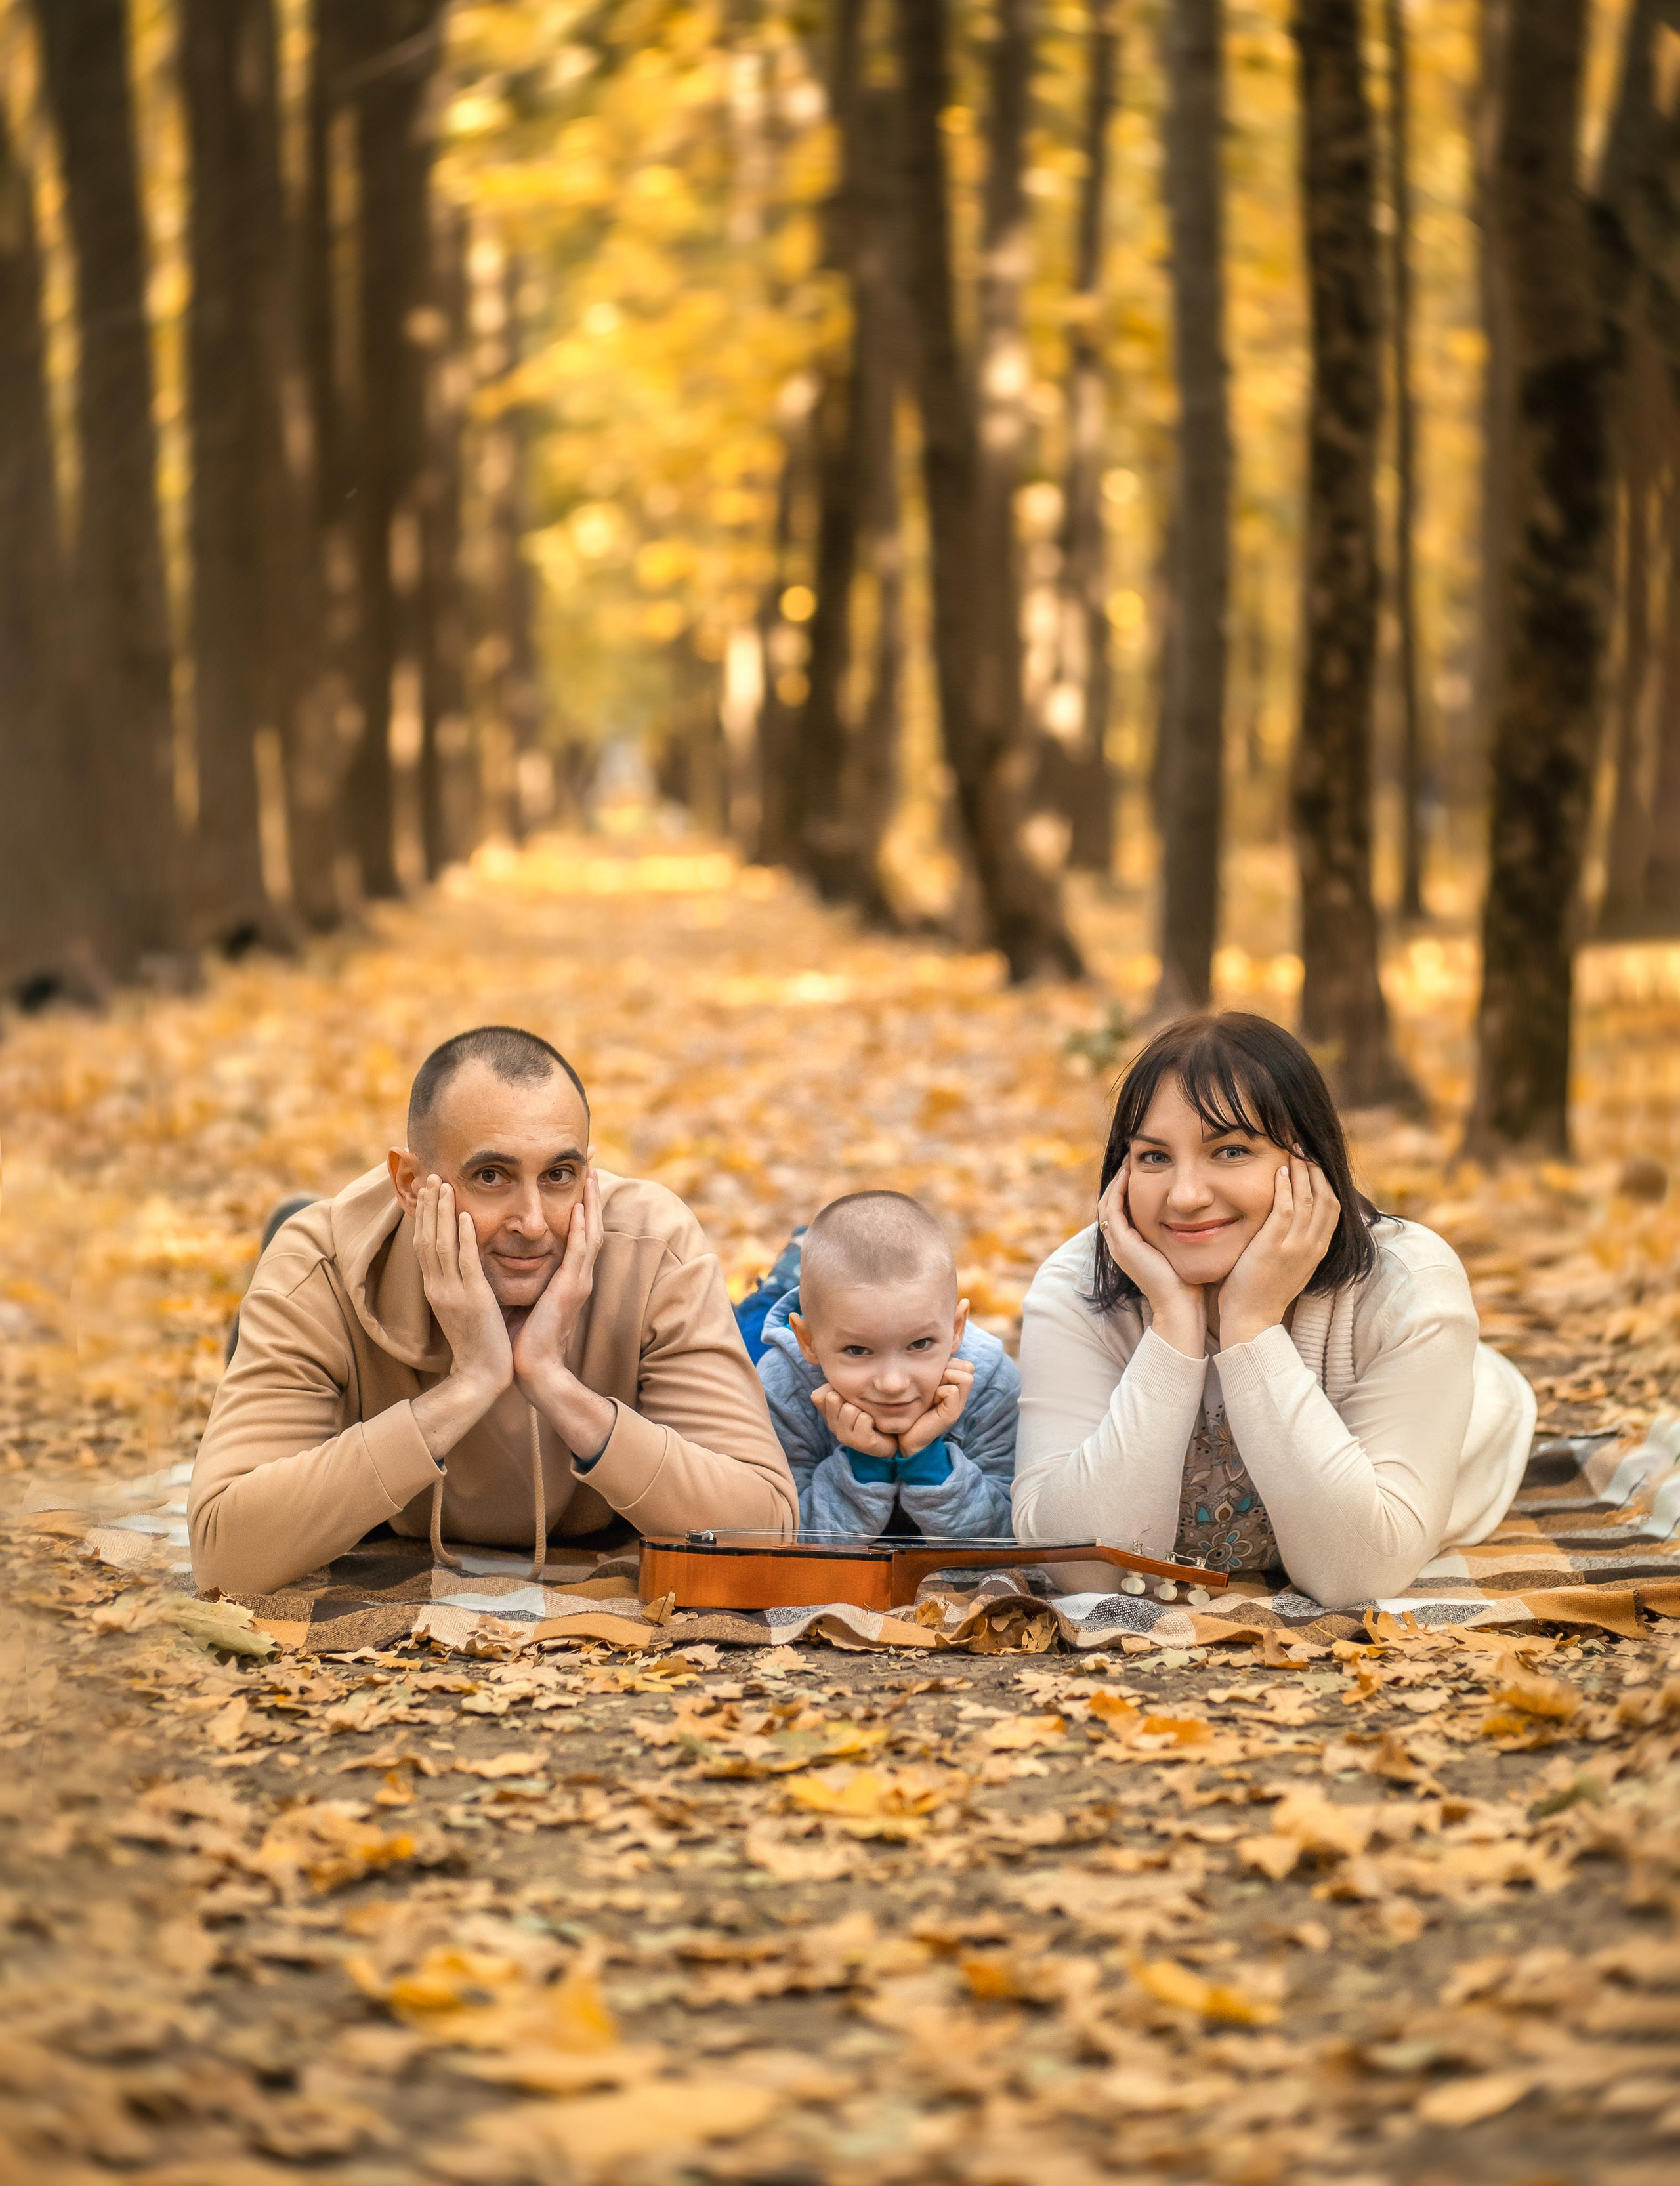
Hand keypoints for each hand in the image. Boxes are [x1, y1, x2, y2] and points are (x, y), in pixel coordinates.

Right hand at [415, 1175, 512, 1399]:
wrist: (480, 1375)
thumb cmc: (478, 1341)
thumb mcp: (462, 1306)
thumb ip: (459, 1282)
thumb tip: (463, 1259)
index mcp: (435, 1288)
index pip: (424, 1245)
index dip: (424, 1216)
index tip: (426, 1191)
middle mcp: (437, 1287)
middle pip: (427, 1238)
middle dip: (428, 1206)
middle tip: (430, 1176)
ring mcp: (452, 1293)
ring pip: (442, 1245)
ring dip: (442, 1213)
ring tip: (444, 1185)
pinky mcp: (472, 1299)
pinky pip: (465, 1262)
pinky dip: (464, 1237)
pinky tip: (465, 1216)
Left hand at [512, 1169, 603, 1401]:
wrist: (533, 1371)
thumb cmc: (523, 1339)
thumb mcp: (523, 1297)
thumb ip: (522, 1275)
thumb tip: (501, 1255)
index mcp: (567, 1277)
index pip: (578, 1231)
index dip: (581, 1202)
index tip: (578, 1175)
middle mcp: (578, 1275)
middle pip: (591, 1224)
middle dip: (593, 1193)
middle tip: (594, 1161)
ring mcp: (578, 1282)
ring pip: (590, 1233)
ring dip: (591, 1203)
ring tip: (591, 1174)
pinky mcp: (570, 1291)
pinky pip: (579, 1253)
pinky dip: (582, 1230)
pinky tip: (580, 1209)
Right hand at [810, 1385, 896, 1458]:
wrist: (891, 1434)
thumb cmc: (870, 1408)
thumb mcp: (851, 1393)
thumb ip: (838, 1386)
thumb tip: (832, 1392)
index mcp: (828, 1412)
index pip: (818, 1396)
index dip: (835, 1389)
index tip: (848, 1396)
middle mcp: (832, 1426)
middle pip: (832, 1398)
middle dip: (850, 1398)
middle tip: (861, 1406)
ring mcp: (845, 1437)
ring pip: (849, 1409)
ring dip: (863, 1409)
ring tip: (870, 1416)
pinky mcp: (861, 1443)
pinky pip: (864, 1419)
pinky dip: (872, 1419)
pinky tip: (875, 1425)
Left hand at [897, 1355, 973, 1455]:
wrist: (907, 1437)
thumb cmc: (913, 1409)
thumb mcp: (924, 1386)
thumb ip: (935, 1373)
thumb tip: (940, 1358)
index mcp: (955, 1388)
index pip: (965, 1364)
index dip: (950, 1363)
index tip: (933, 1374)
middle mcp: (960, 1396)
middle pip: (968, 1367)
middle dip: (949, 1367)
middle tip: (933, 1381)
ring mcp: (958, 1406)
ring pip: (965, 1377)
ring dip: (946, 1377)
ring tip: (933, 1390)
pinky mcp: (951, 1415)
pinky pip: (952, 1391)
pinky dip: (940, 1390)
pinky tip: (931, 1399)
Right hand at [1097, 1157, 1205, 1356]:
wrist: (1182, 1309)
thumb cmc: (1191, 1283)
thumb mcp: (1185, 1250)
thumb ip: (1185, 1232)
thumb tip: (1204, 1212)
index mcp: (1133, 1246)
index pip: (1123, 1209)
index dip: (1129, 1186)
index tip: (1144, 1165)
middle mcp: (1121, 1245)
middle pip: (1111, 1202)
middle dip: (1119, 1178)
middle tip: (1131, 1155)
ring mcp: (1118, 1245)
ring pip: (1107, 1202)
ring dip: (1116, 1178)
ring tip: (1129, 1157)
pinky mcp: (1123, 1244)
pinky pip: (1112, 1209)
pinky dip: (1118, 1188)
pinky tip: (1130, 1172)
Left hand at [1216, 1154, 1339, 1348]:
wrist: (1252, 1320)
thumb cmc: (1264, 1291)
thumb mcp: (1290, 1264)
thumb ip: (1295, 1242)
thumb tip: (1292, 1219)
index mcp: (1318, 1250)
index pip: (1332, 1207)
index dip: (1325, 1181)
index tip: (1313, 1161)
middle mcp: (1313, 1247)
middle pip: (1325, 1198)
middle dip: (1316, 1169)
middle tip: (1303, 1147)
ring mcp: (1295, 1247)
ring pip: (1308, 1200)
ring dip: (1302, 1171)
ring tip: (1292, 1151)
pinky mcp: (1274, 1247)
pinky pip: (1285, 1209)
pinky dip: (1285, 1188)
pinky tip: (1279, 1172)